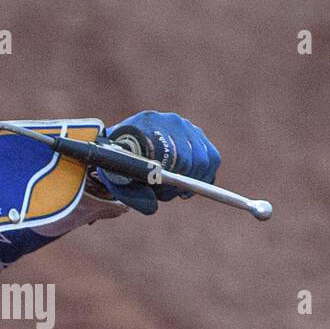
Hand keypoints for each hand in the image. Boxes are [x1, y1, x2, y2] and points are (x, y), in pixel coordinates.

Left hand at [98, 110, 220, 213]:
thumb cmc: (116, 163)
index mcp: (146, 123)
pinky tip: (185, 190)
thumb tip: (153, 208)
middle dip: (180, 182)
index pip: (170, 152)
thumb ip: (132, 193)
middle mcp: (169, 120)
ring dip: (191, 181)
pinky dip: (203, 178)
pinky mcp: (198, 135)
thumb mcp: (117, 179)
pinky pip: (212, 159)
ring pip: (205, 160)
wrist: (120, 147)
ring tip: (171, 191)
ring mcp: (186, 126)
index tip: (159, 190)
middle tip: (163, 194)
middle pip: (190, 158)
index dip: (169, 177)